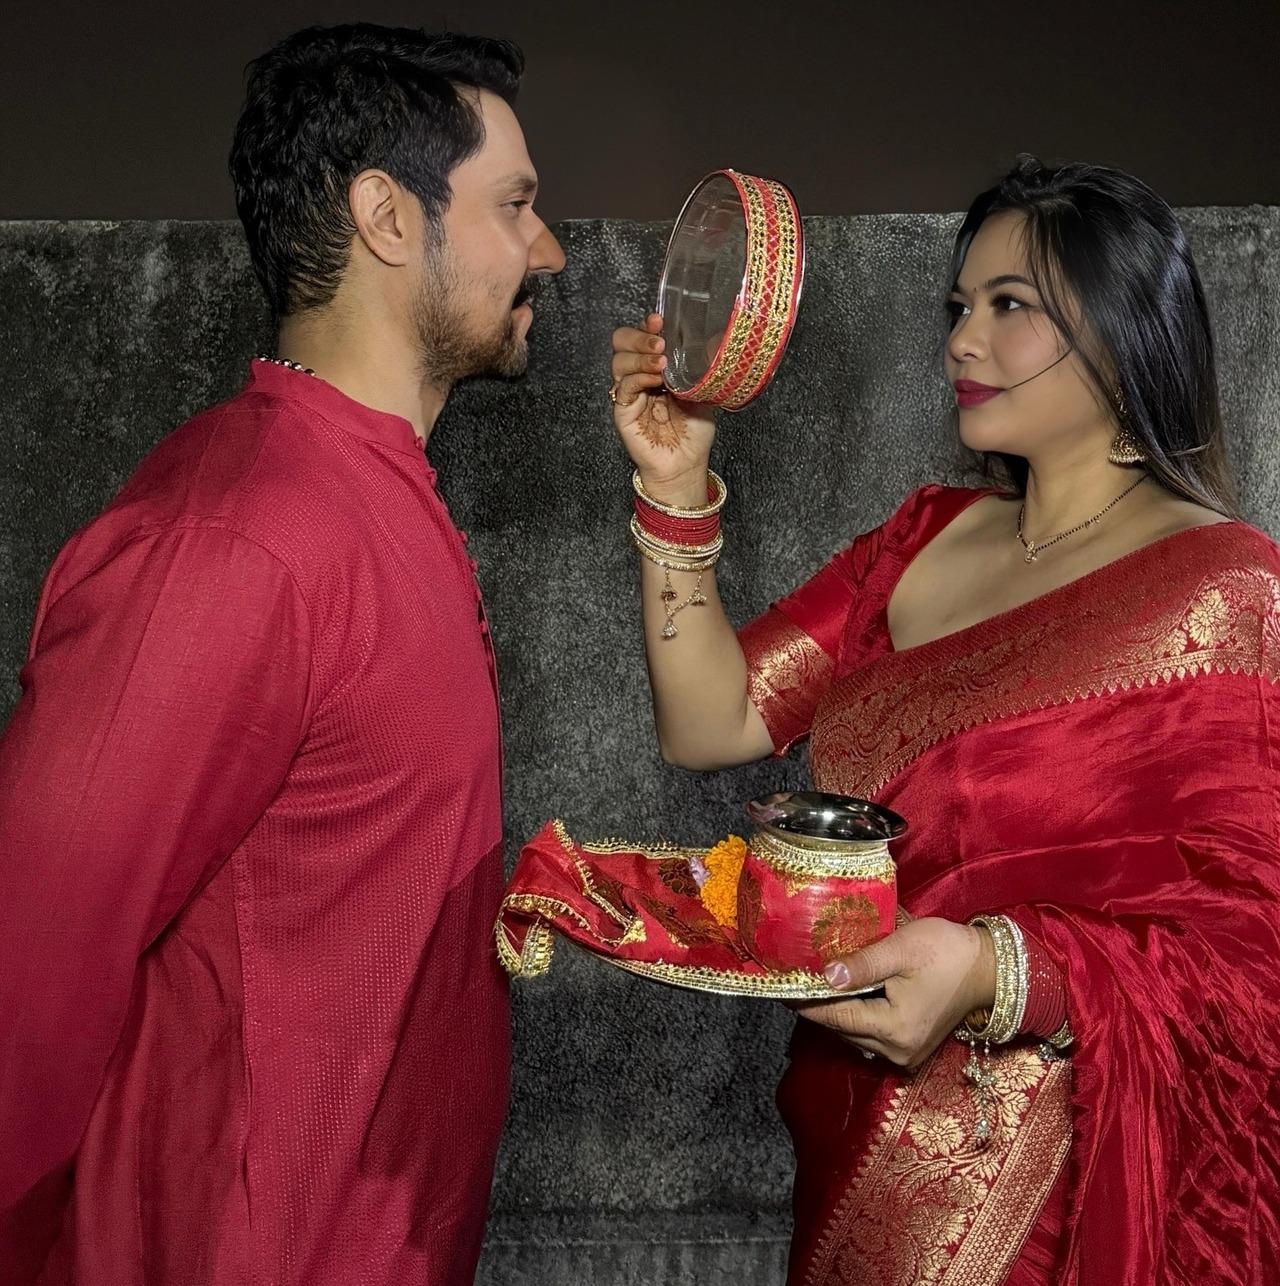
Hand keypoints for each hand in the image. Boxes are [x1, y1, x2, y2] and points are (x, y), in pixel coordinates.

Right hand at [610, 313, 716, 503]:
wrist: (687, 463)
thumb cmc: (694, 431)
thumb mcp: (705, 390)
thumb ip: (704, 367)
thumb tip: (714, 338)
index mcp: (655, 367)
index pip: (642, 337)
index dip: (646, 326)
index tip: (659, 320)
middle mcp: (639, 376)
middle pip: (621, 342)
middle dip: (639, 336)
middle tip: (660, 343)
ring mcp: (629, 393)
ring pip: (619, 361)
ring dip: (640, 357)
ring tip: (661, 363)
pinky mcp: (623, 412)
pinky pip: (623, 387)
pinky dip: (637, 378)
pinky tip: (654, 380)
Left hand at [791, 918, 995, 1068]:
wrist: (989, 968)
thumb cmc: (947, 952)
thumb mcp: (901, 949)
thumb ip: (862, 965)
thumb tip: (824, 976)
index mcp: (894, 1029)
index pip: (835, 1017)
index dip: (805, 1001)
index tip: (779, 986)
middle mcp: (897, 1051)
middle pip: (843, 1028)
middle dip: (817, 1005)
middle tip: (792, 979)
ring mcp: (906, 1054)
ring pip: (855, 1033)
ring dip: (836, 1011)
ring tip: (812, 984)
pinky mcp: (912, 1047)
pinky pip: (871, 1034)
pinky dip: (856, 1015)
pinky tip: (845, 994)